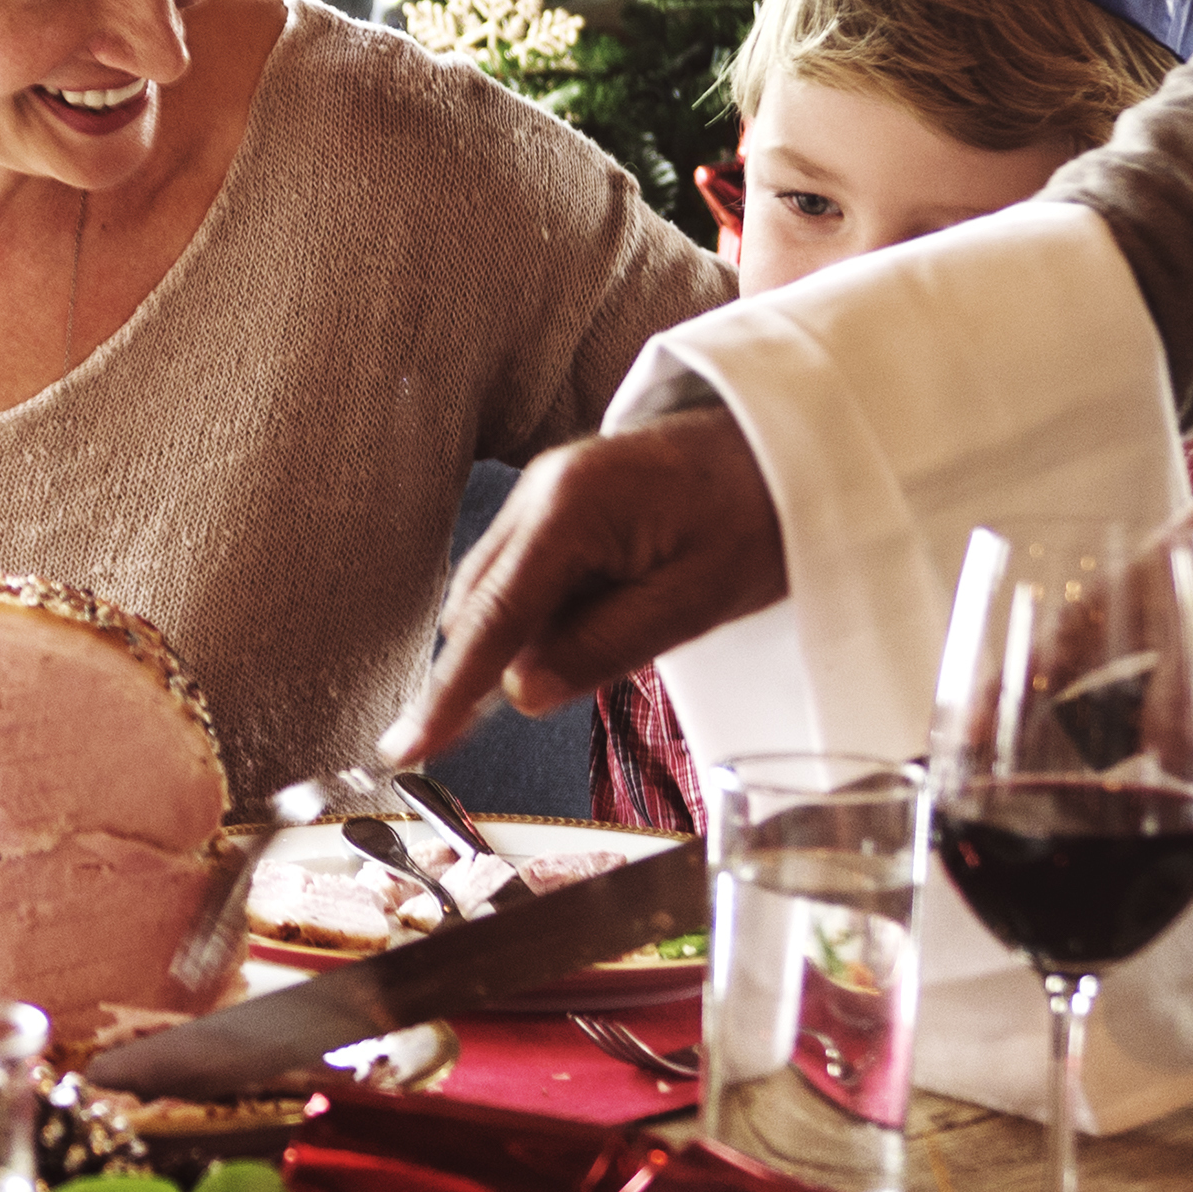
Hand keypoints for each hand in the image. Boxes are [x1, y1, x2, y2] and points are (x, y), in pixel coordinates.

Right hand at [389, 413, 789, 762]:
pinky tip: (604, 617)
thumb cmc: (756, 516)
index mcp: (570, 511)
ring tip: (623, 631)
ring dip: (526, 640)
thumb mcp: (697, 600)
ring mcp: (542, 494)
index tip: (406, 748)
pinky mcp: (557, 505)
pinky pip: (524, 575)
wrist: (786, 443)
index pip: (491, 621)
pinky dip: (545, 614)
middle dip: (494, 664)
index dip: (447, 692)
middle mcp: (538, 494)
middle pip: (479, 608)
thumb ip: (604, 648)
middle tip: (554, 693)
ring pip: (496, 594)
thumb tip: (522, 695)